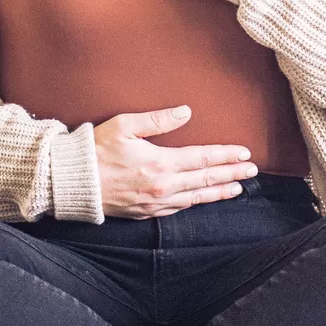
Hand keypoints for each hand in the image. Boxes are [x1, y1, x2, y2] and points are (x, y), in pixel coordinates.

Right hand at [93, 104, 258, 216]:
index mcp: (160, 163)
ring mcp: (156, 202)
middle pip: (205, 180)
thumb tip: (185, 112)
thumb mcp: (125, 125)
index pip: (203, 158)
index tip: (244, 154)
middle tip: (252, 171)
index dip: (226, 156)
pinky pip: (178, 208)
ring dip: (218, 192)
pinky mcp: (146, 212)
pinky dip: (195, 203)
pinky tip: (202, 199)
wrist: (74, 183)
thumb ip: (157, 119)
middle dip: (231, 174)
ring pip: (196, 198)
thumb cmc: (96, 150)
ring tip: (236, 188)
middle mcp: (163, 186)